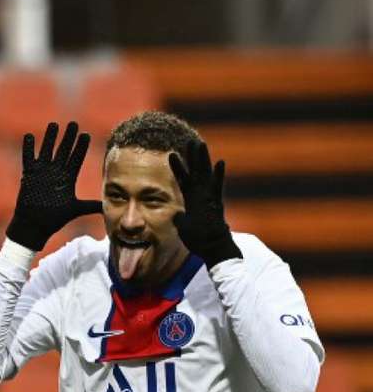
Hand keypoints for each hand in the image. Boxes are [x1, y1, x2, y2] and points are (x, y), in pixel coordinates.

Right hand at [6, 121, 101, 250]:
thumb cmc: (54, 219)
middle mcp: (55, 172)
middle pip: (63, 150)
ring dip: (50, 138)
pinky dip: (28, 148)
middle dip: (68, 137)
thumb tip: (108, 206)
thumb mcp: (76, 210)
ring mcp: (42, 172)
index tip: (86, 134)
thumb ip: (91, 205)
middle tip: (73, 123)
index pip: (76, 158)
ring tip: (54, 125)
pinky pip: (28, 158)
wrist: (35, 226)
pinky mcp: (29, 176)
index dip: (80, 147)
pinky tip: (30, 136)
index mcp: (67, 178)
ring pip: (47, 150)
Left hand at [168, 139, 241, 268]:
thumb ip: (180, 219)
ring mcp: (210, 199)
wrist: (214, 250)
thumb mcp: (184, 228)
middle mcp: (202, 196)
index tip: (171, 153)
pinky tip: (220, 162)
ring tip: (201, 144)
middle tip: (190, 140)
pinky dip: (218, 176)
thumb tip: (176, 215)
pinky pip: (217, 188)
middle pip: (196, 172)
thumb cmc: (200, 241)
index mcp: (192, 201)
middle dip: (193, 156)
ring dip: (203, 160)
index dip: (177, 167)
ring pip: (206, 175)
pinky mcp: (217, 204)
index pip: (183, 180)